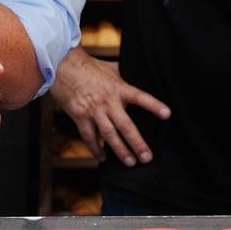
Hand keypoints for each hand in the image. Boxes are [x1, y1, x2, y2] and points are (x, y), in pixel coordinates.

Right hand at [49, 46, 169, 166]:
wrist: (63, 66)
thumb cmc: (89, 66)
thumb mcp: (112, 68)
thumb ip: (126, 76)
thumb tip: (141, 75)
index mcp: (118, 87)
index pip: (140, 97)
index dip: (154, 105)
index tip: (167, 114)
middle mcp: (108, 101)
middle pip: (125, 126)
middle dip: (137, 143)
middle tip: (147, 158)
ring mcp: (93, 110)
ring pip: (109, 135)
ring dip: (120, 150)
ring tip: (130, 162)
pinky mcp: (80, 116)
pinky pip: (89, 137)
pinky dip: (96, 149)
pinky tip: (103, 158)